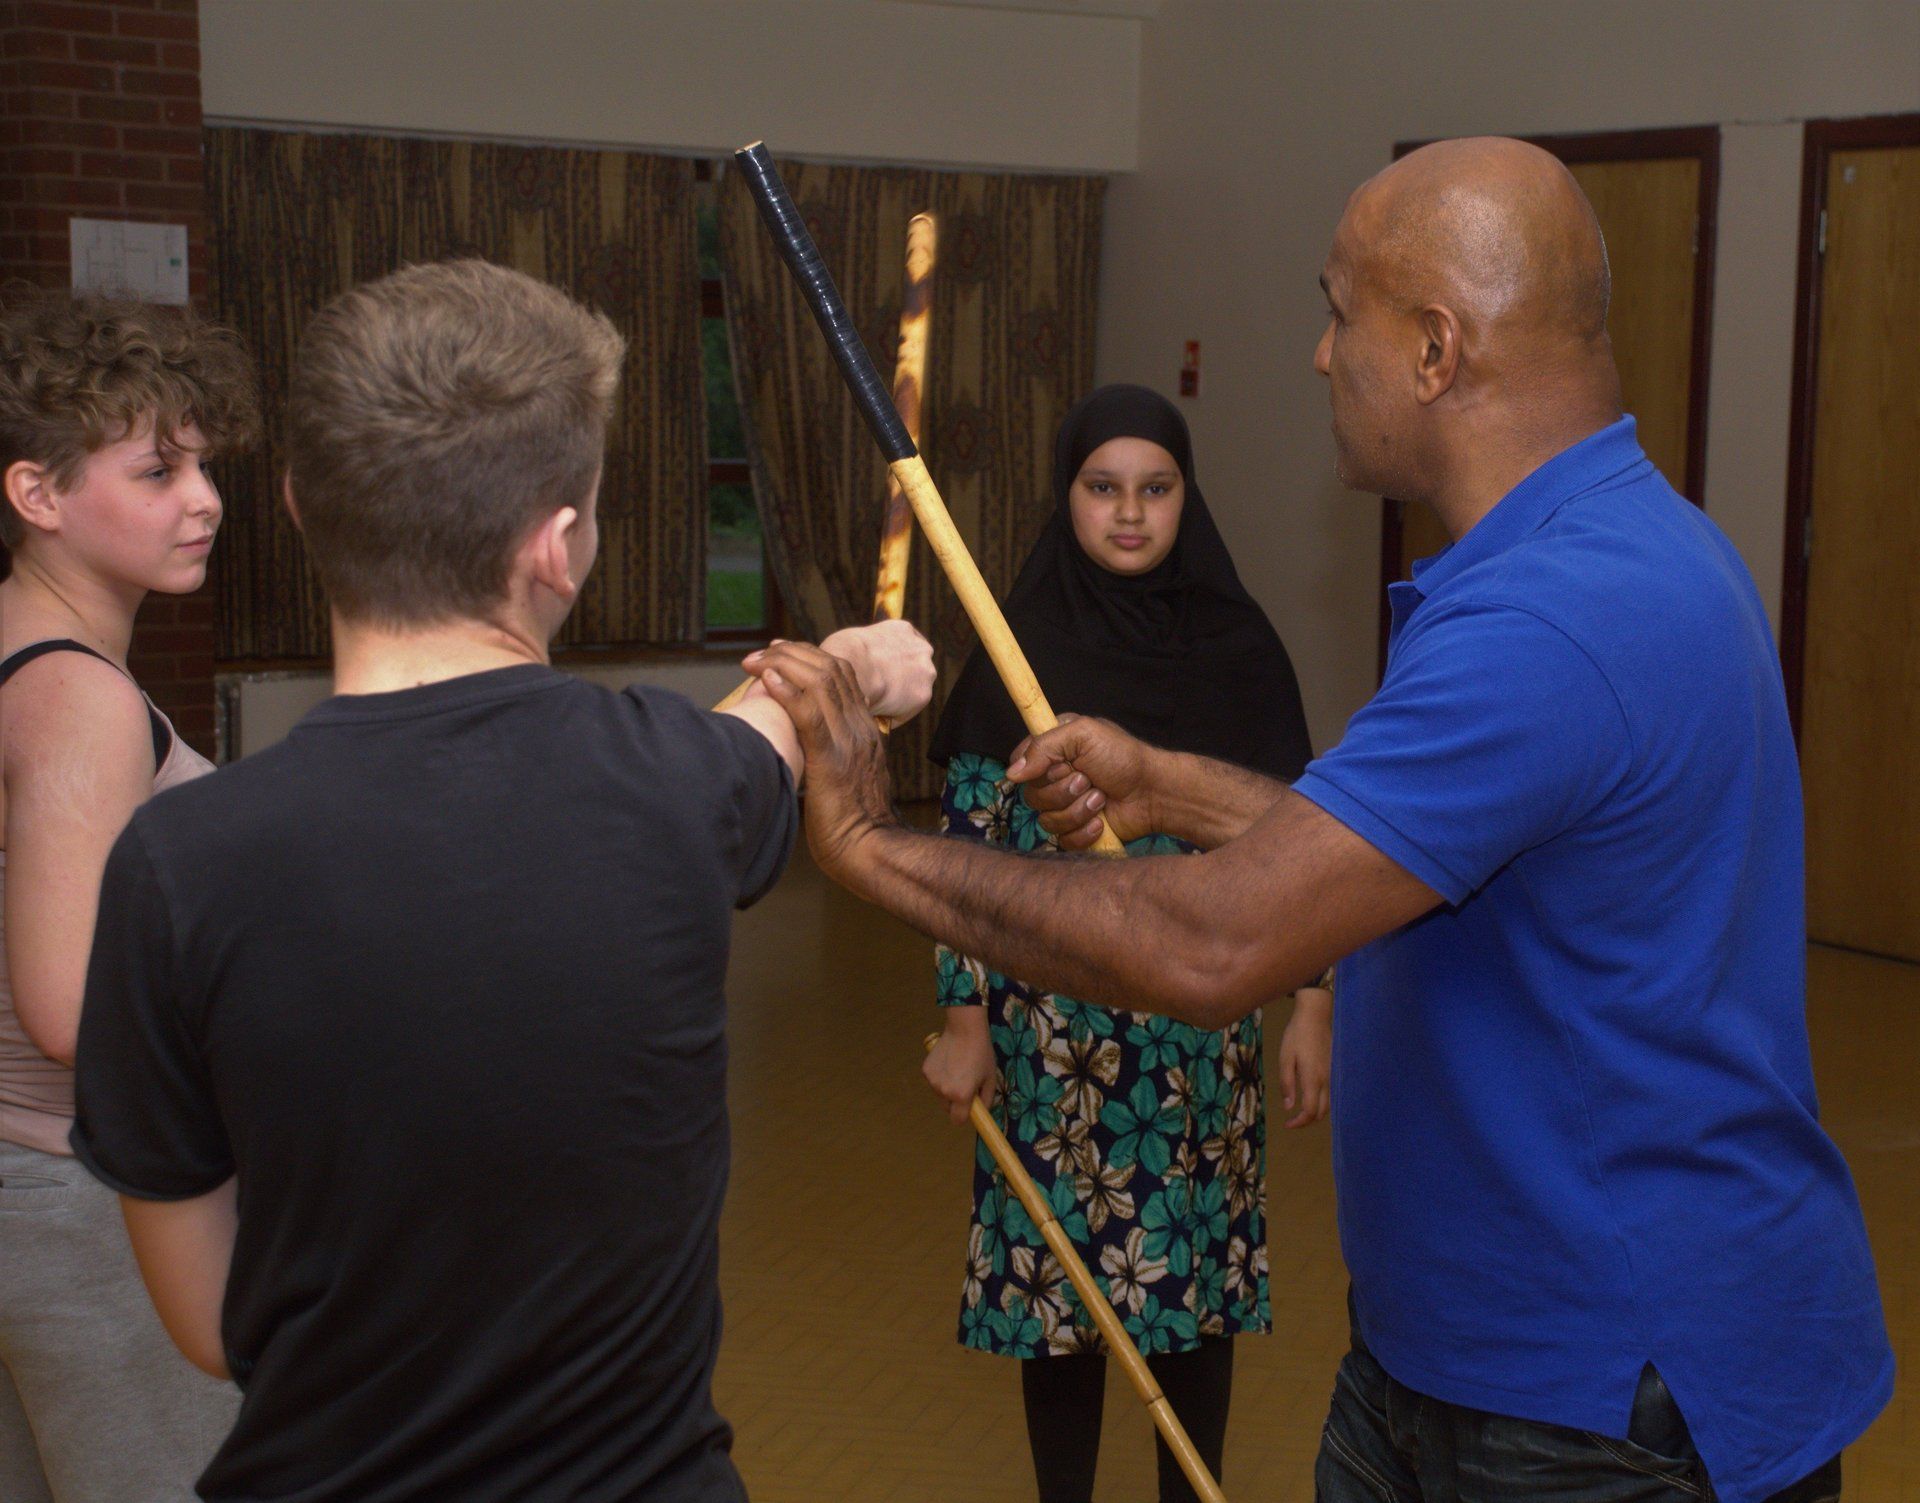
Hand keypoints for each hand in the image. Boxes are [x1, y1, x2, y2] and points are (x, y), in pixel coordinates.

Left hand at [743, 640, 896, 875]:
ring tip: (755, 661)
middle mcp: (859, 728)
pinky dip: (787, 691)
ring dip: (783, 665)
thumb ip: (831, 756)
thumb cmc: (851, 826)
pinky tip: (767, 681)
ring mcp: (848, 740)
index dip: (809, 656)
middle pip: (831, 668)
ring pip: (821, 681)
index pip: (842, 675)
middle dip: (791, 652)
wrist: (869, 850)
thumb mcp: (846, 779)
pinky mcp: (832, 758)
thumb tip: (801, 749)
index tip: (779, 651)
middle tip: (760, 652)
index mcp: (864, 731)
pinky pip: (810, 713)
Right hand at [819, 620, 936, 721]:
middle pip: (912, 670)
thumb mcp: (854, 639)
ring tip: (872, 707)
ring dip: (896, 700)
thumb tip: (857, 665)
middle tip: (875, 694)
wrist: (853, 666)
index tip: (878, 675)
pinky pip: (904, 711)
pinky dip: (891, 716)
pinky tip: (873, 715)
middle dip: (897, 681)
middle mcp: (920, 647)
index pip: (901, 649)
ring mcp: (925, 671)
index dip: (889, 664)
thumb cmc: (844, 651)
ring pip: (911, 691)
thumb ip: (865, 650)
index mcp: (902, 630)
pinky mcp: (923, 695)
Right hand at [923, 1007, 997, 1125]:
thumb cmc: (981, 1053)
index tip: (968, 1108)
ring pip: (940, 1094)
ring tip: (957, 1069)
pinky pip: (934, 1081)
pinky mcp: (925, 1070)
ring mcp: (932, 1081)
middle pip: (948, 1108)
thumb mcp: (990, 1078)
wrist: (965, 1029)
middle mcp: (944, 1091)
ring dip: (947, 1088)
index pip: (958, 1120)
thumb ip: (986, 1099)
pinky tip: (948, 1062)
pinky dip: (940, 1076)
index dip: (963, 1116)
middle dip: (955, 1102)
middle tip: (965, 1085)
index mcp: (961, 1095)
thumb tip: (981, 1111)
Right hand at [1004, 715, 1158, 848]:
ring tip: (1101, 798)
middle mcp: (1055, 778)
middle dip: (1063, 790)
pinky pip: (1063, 840)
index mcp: (1053, 750)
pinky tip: (1101, 821)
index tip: (1061, 764)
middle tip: (1088, 780)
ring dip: (1078, 810)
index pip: (1019, 763)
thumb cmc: (1123, 758)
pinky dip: (1084, 832)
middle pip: (1031, 796)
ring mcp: (1064, 806)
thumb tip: (1012, 773)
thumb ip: (1044, 746)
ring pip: (1046, 821)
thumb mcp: (1083, 734)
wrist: (1153, 792)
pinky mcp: (1075, 831)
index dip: (1035, 769)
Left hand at [1278, 986, 1331, 1127]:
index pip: (1311, 1111)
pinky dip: (1323, 1102)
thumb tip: (1289, 1106)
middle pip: (1322, 1112)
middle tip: (1293, 1120)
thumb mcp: (1285, 1058)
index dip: (1299, 1122)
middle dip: (1308, 1121)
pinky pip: (1332, 1094)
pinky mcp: (1336, 1069)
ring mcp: (1334, 1075)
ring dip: (1316, 1112)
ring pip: (1330, 1104)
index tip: (1287, 1124)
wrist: (1316, 1016)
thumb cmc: (1297, 1035)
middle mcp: (1327, 1080)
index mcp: (1313, 1078)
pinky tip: (1312, 1097)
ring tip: (1301, 1110)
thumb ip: (1287, 1083)